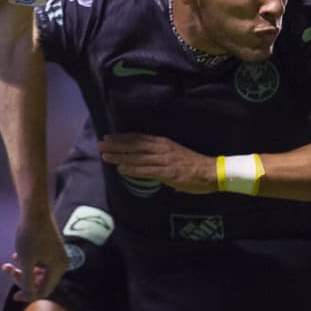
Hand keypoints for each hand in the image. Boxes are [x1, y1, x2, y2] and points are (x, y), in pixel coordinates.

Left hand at [0, 212, 66, 300]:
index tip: (14, 296)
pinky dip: (27, 262)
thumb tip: (29, 295)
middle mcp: (60, 264)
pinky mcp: (51, 250)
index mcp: (58, 269)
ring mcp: (56, 256)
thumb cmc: (30, 236)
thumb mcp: (27, 261)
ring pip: (37, 272)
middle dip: (23, 280)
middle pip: (40, 282)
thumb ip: (27, 281)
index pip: (44, 291)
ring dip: (22, 271)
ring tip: (8, 264)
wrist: (35, 211)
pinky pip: (38, 263)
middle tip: (9, 271)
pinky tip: (15, 256)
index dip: (28, 295)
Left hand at [97, 133, 215, 193]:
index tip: (108, 137)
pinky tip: (121, 170)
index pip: (138, 138)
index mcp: (163, 143)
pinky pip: (146, 171)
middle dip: (116, 145)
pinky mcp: (166, 173)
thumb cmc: (194, 165)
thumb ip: (160, 157)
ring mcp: (163, 160)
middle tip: (100, 145)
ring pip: (137, 158)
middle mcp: (161, 148)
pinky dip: (132, 170)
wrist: (210, 172)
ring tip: (105, 157)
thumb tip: (148, 162)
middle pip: (134, 145)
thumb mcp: (175, 154)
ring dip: (120, 157)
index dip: (122, 137)